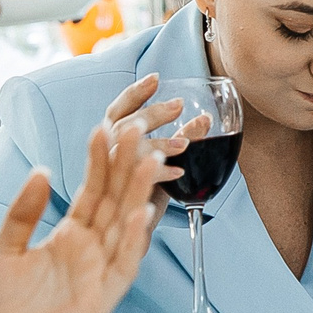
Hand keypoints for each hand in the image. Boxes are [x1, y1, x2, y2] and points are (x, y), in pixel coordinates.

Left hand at [0, 120, 169, 312]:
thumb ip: (23, 213)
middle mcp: (91, 250)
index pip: (92, 191)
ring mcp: (101, 273)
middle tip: (136, 131)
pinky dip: (134, 239)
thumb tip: (40, 170)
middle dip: (126, 167)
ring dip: (138, 194)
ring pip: (125, 226)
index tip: (104, 128)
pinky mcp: (105, 297)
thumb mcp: (4, 251)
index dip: (99, 162)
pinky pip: (125, 264)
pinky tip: (141, 212)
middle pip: (114, 201)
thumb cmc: (1, 309)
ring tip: (150, 160)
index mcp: (70, 236)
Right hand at [100, 75, 194, 212]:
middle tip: (179, 105)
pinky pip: (136, 181)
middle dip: (151, 114)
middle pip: (123, 126)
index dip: (135, 93)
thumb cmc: (147, 194)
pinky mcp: (117, 198)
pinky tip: (179, 171)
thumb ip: (182, 140)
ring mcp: (107, 177)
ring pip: (126, 151)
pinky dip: (158, 174)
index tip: (157, 77)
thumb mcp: (169, 163)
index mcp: (112, 142)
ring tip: (183, 144)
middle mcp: (106, 156)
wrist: (134, 235)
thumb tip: (206, 118)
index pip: (118, 110)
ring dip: (156, 142)